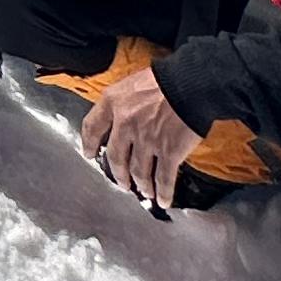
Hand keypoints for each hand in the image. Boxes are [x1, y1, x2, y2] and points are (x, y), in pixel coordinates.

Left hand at [83, 62, 200, 208]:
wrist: (191, 83)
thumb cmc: (164, 80)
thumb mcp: (132, 83)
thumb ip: (123, 102)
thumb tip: (121, 117)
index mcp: (113, 103)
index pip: (92, 126)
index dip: (89, 143)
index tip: (89, 154)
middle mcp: (125, 124)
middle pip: (115, 157)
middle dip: (118, 173)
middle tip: (121, 182)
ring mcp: (146, 140)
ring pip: (138, 171)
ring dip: (141, 184)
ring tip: (144, 191)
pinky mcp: (168, 152)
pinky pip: (163, 178)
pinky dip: (163, 192)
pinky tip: (163, 200)